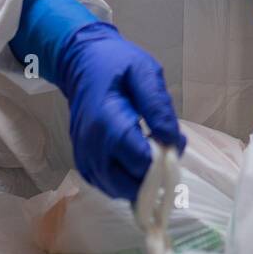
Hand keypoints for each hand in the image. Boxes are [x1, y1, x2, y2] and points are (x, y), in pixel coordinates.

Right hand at [56, 21, 184, 201]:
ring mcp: (84, 157)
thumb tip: (172, 140)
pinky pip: (108, 186)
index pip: (140, 161)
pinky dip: (126, 182)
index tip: (173, 142)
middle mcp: (92, 146)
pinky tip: (136, 161)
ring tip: (152, 154)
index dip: (163, 159)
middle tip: (165, 151)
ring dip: (141, 182)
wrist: (80, 63)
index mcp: (107, 122)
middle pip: (129, 185)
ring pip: (119, 191)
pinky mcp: (83, 163)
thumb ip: (158, 106)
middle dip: (154, 176)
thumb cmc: (115, 64)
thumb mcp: (144, 72)